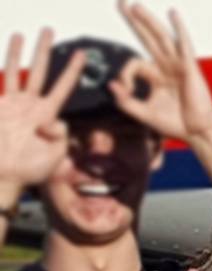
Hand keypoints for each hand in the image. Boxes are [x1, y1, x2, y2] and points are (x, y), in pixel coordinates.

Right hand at [0, 30, 84, 195]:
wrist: (4, 176)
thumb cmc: (30, 170)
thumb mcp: (55, 156)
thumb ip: (60, 137)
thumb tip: (55, 120)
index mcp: (48, 115)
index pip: (64, 87)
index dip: (72, 71)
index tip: (82, 55)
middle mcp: (31, 106)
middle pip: (40, 71)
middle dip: (44, 50)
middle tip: (49, 30)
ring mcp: (12, 104)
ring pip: (17, 71)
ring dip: (20, 52)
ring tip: (24, 34)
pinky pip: (1, 81)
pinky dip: (2, 66)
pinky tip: (8, 48)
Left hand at [111, 0, 211, 141]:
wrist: (198, 133)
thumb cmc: (177, 125)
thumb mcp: (145, 114)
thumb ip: (126, 102)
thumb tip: (111, 85)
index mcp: (156, 78)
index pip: (134, 64)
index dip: (125, 74)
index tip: (127, 90)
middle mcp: (166, 68)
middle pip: (147, 39)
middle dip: (134, 21)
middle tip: (120, 3)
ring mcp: (178, 66)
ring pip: (161, 38)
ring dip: (148, 21)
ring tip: (135, 7)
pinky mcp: (189, 68)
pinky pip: (184, 44)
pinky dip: (179, 29)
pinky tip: (172, 14)